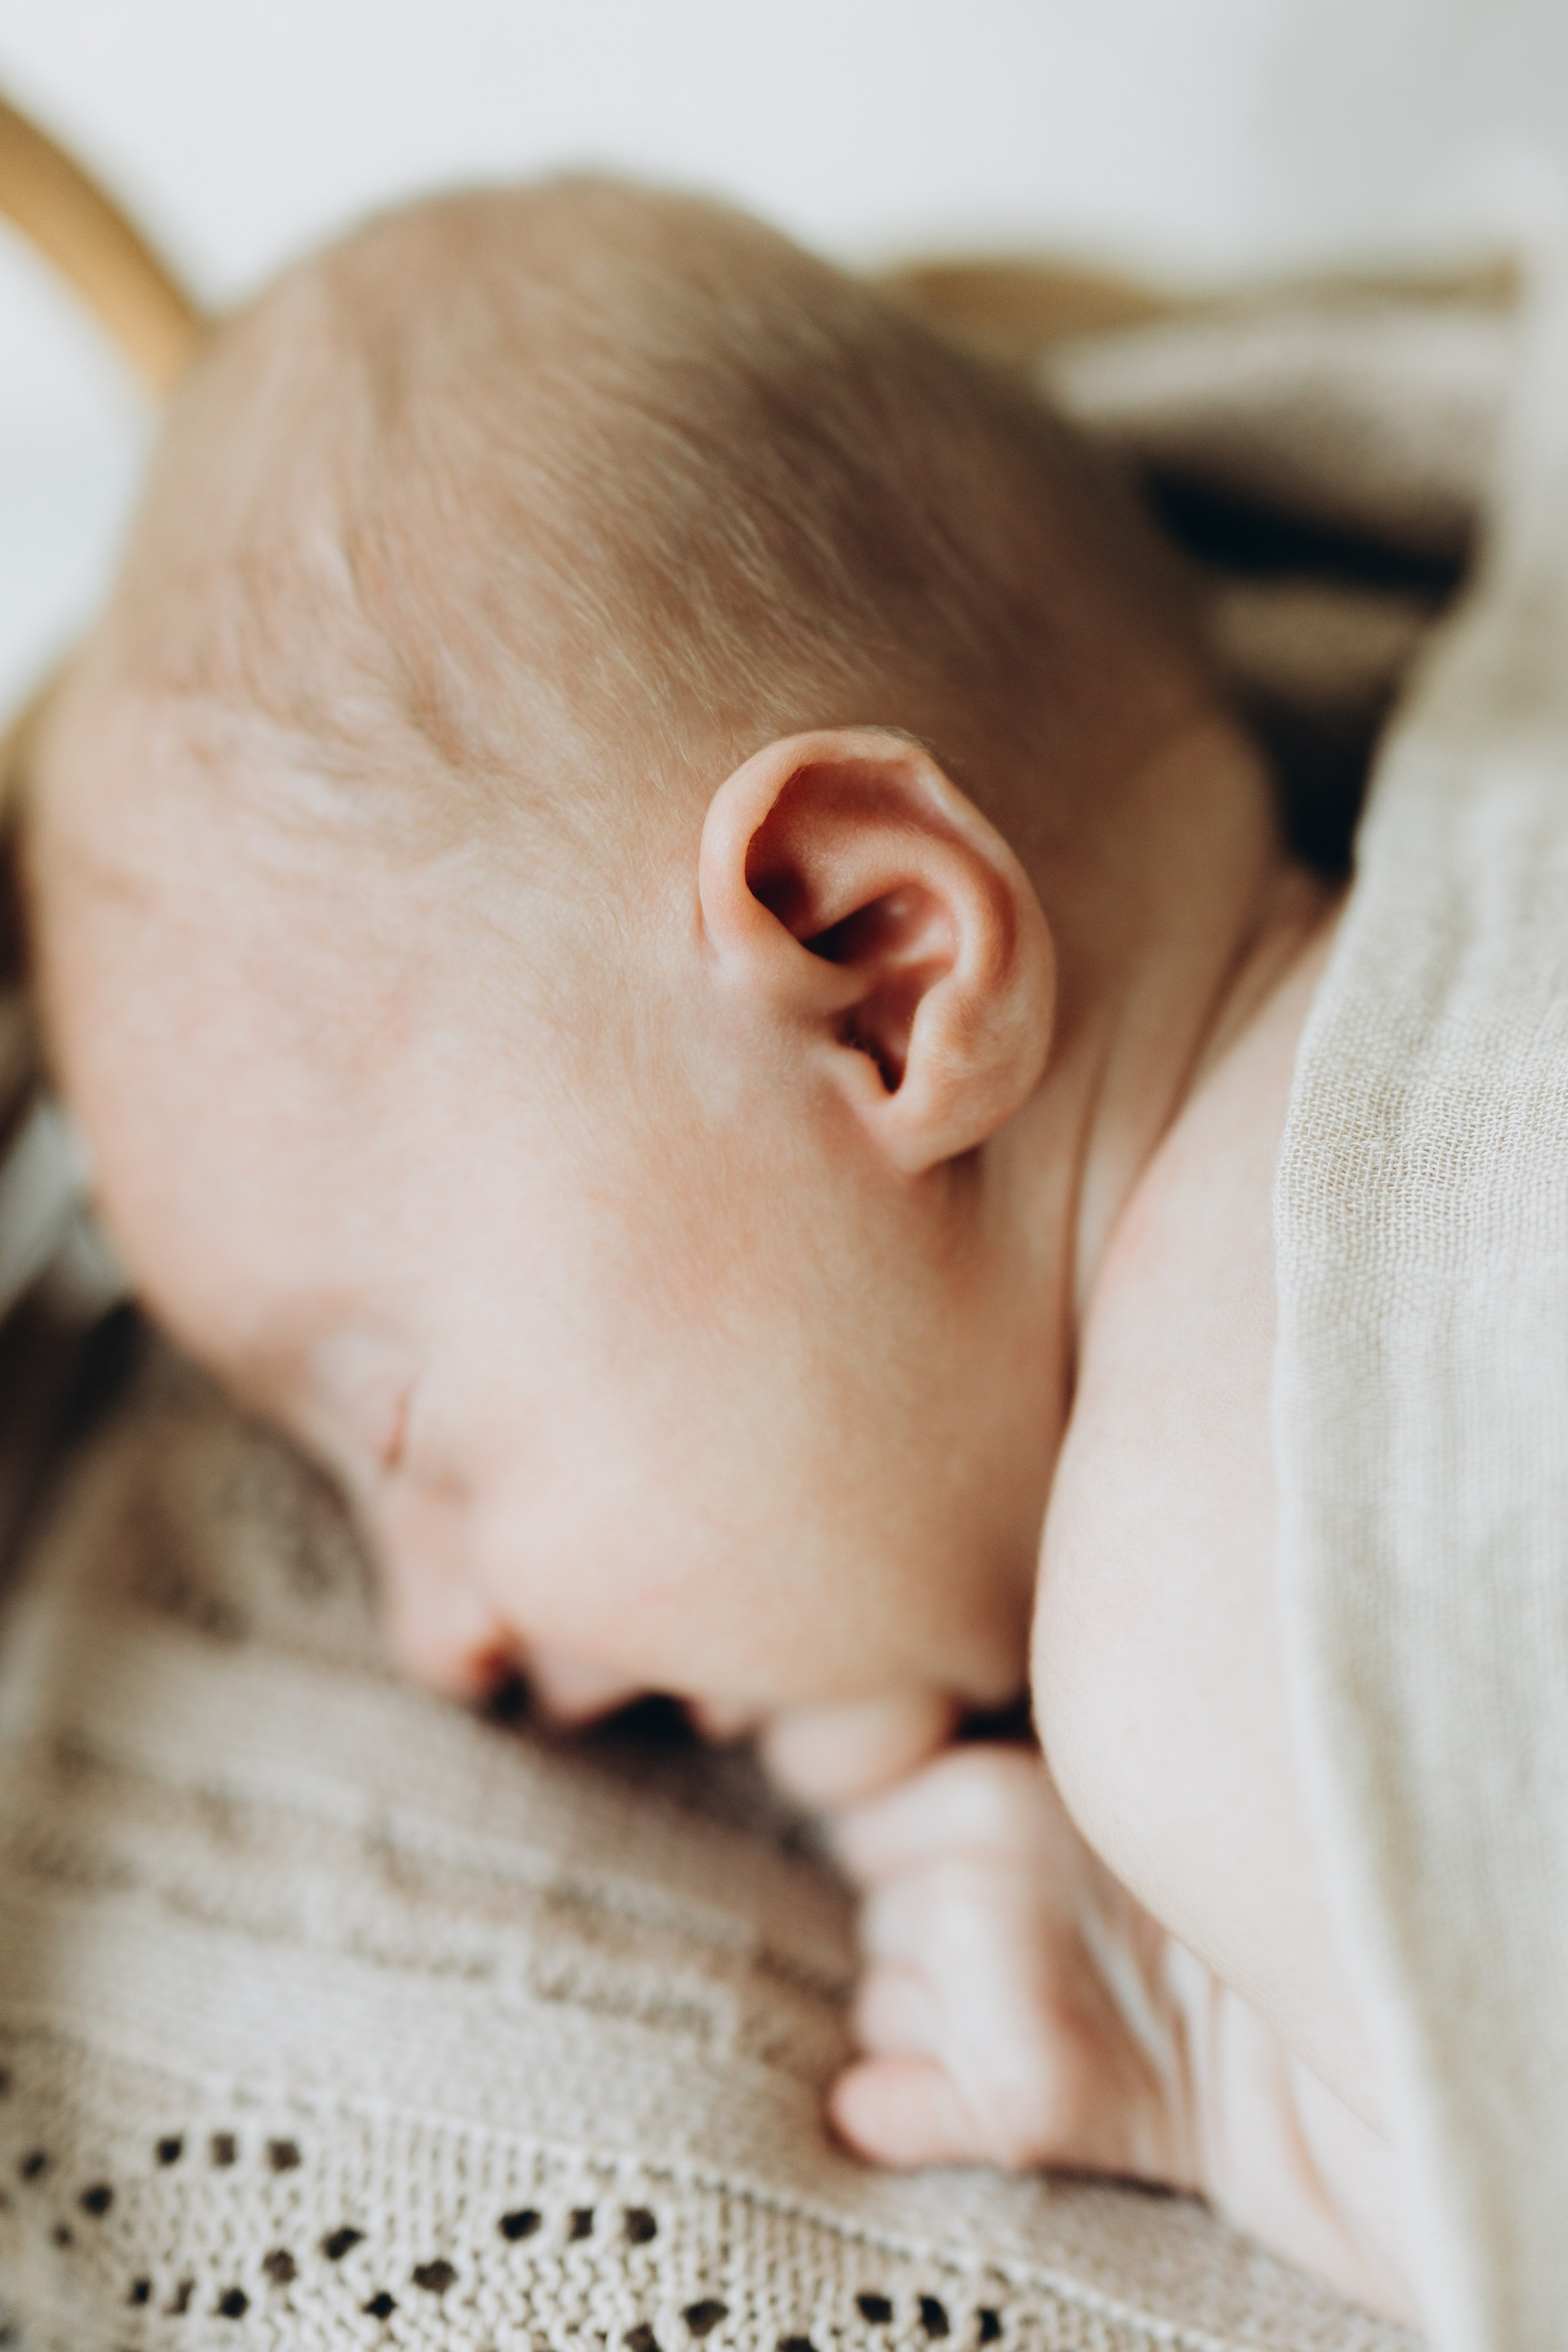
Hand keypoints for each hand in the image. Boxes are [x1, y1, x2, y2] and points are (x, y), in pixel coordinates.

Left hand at [825, 1741, 1194, 2183]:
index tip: (1016, 1889)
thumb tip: (825, 1835)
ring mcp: (992, 1993)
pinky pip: (876, 2109)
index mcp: (985, 1789)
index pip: (865, 1837)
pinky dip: (896, 2115)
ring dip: (933, 2027)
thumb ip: (947, 1810)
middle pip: (876, 1925)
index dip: (927, 1870)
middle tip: (1049, 1959)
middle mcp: (976, 1881)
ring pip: (877, 2013)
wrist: (1290, 2044)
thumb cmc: (1173, 1909)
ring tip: (1052, 2014)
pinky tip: (1002, 2092)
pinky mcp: (1017, 2101)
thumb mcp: (1061, 1807)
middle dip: (931, 1949)